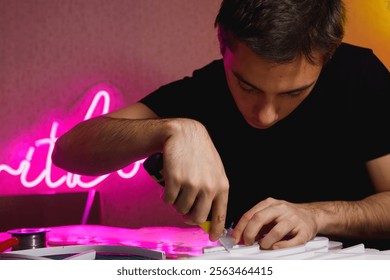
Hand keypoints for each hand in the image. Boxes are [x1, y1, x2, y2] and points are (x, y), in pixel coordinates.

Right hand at [161, 118, 228, 241]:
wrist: (184, 133)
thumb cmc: (199, 152)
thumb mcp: (214, 170)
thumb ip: (213, 190)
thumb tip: (207, 214)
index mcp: (221, 185)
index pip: (221, 214)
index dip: (217, 230)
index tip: (213, 237)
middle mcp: (209, 187)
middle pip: (198, 217)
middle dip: (189, 217)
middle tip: (184, 211)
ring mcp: (192, 184)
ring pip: (181, 209)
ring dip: (177, 204)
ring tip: (178, 190)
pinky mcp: (175, 180)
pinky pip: (168, 201)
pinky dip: (167, 197)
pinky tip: (169, 187)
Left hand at [232, 197, 318, 248]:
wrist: (311, 214)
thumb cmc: (287, 215)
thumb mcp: (270, 213)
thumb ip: (257, 222)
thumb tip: (241, 235)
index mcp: (270, 203)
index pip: (251, 214)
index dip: (241, 227)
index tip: (235, 238)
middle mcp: (281, 208)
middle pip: (260, 218)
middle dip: (249, 232)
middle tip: (247, 242)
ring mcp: (294, 219)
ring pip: (277, 230)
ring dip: (266, 241)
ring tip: (263, 245)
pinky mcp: (305, 231)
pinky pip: (293, 241)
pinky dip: (282, 246)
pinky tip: (275, 247)